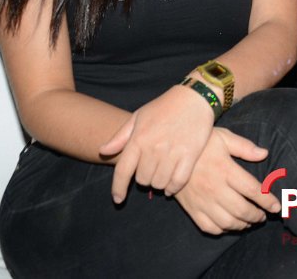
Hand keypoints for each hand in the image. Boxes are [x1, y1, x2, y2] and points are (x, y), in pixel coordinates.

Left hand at [99, 84, 214, 202]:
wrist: (194, 98)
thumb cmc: (163, 107)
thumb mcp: (138, 117)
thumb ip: (120, 137)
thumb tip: (103, 151)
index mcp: (138, 139)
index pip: (123, 171)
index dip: (118, 188)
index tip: (118, 199)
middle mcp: (154, 147)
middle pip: (143, 180)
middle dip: (144, 180)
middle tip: (150, 171)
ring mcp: (173, 152)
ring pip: (160, 183)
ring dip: (159, 184)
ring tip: (162, 175)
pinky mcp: (190, 155)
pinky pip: (178, 182)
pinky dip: (173, 187)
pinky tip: (172, 184)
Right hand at [175, 128, 280, 234]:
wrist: (168, 152)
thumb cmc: (200, 143)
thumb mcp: (223, 137)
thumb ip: (245, 147)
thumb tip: (264, 153)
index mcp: (225, 170)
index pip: (253, 190)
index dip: (268, 201)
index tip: (276, 207)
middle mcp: (215, 188)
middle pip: (242, 210)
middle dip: (257, 216)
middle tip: (263, 215)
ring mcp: (202, 201)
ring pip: (228, 222)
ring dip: (243, 225)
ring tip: (250, 221)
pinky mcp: (191, 209)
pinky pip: (209, 227)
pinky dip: (223, 230)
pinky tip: (229, 225)